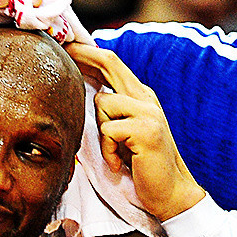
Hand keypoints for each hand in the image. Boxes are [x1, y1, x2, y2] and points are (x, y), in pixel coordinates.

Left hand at [64, 43, 205, 220]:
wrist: (170, 193)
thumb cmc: (142, 165)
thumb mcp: (125, 132)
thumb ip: (113, 111)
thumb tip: (87, 93)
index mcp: (141, 96)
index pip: (113, 64)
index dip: (90, 51)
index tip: (69, 44)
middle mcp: (146, 98)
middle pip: (110, 63)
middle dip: (84, 55)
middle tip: (66, 48)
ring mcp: (149, 112)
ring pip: (103, 103)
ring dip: (101, 133)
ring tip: (115, 152)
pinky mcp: (146, 129)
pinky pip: (108, 130)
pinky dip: (109, 150)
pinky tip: (121, 162)